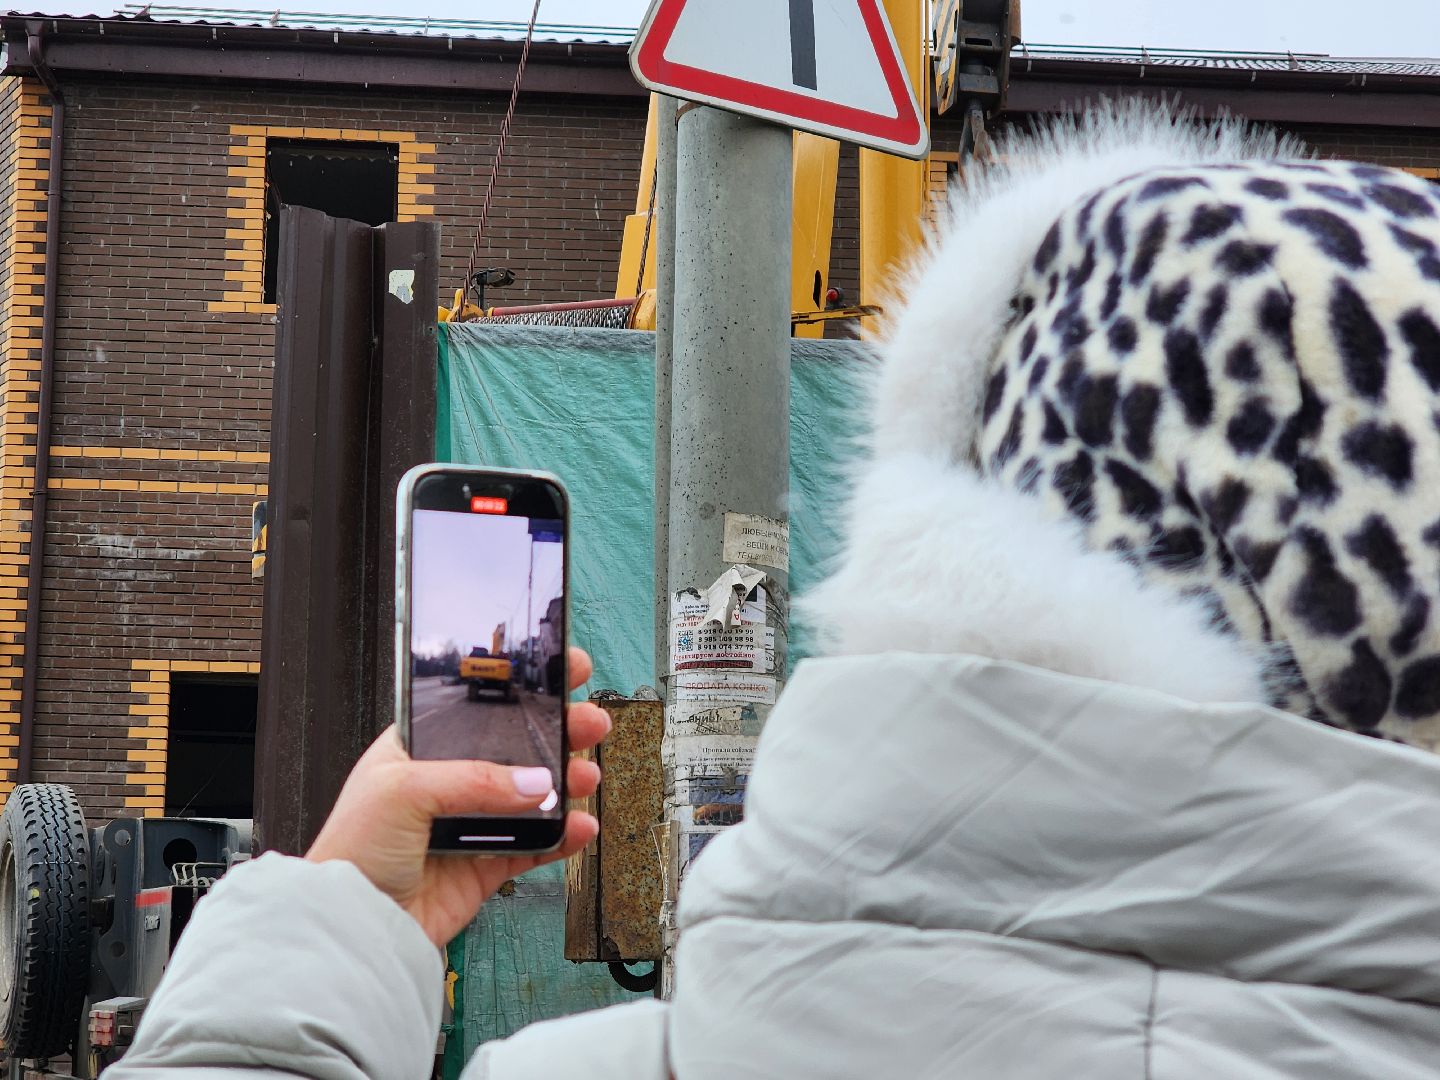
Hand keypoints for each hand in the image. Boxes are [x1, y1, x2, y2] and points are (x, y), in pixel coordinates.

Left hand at [306, 646, 609, 946]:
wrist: (351, 926)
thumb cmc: (352, 851)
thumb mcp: (403, 792)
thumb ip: (473, 780)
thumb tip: (535, 782)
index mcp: (420, 750)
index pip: (479, 710)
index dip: (520, 690)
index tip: (559, 673)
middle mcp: (448, 783)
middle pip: (516, 749)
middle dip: (558, 731)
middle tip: (589, 723)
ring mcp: (471, 825)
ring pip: (533, 797)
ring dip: (566, 783)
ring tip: (586, 776)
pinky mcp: (486, 865)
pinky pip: (536, 846)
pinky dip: (563, 837)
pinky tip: (579, 825)